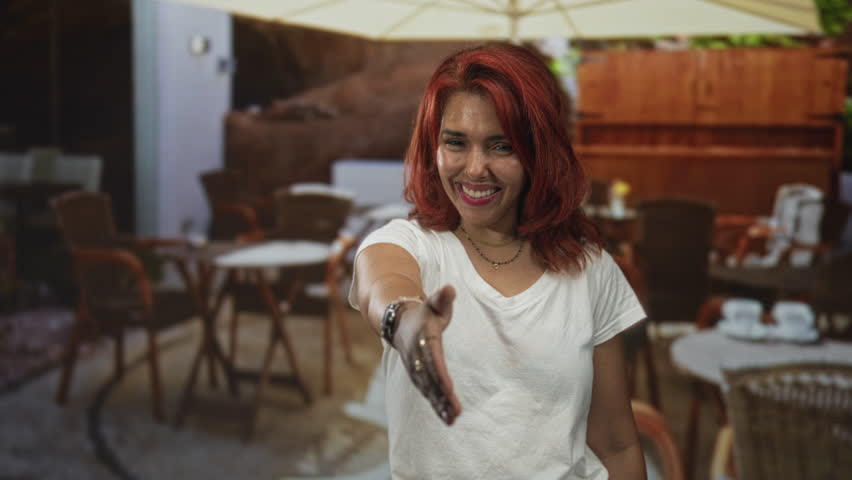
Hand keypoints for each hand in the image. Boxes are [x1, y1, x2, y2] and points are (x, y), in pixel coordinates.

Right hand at [394, 285, 462, 424]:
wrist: (400, 322)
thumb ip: (442, 298)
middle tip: (456, 412)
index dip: (441, 375)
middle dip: (442, 396)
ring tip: (452, 420)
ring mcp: (416, 368)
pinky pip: (428, 391)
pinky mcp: (418, 375)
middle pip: (431, 378)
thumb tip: (450, 288)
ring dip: (439, 405)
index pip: (434, 359)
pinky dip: (437, 404)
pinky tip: (448, 418)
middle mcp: (418, 357)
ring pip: (428, 389)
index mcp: (424, 339)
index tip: (450, 389)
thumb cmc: (425, 313)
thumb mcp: (433, 303)